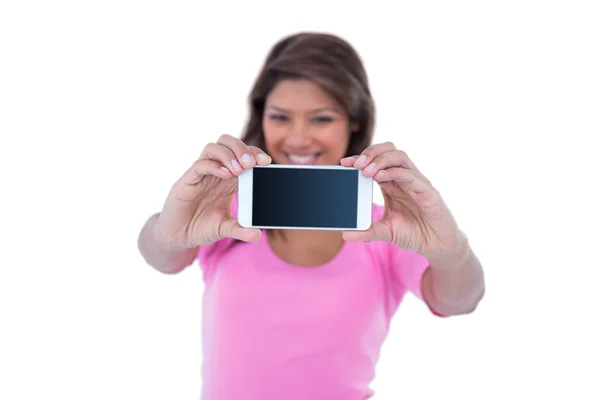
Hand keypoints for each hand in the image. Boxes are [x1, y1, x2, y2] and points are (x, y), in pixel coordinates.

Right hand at [154, 134, 270, 249]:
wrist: (178, 236)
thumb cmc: (201, 227)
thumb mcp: (225, 229)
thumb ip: (240, 230)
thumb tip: (257, 235)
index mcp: (228, 179)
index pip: (242, 155)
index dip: (254, 153)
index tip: (266, 162)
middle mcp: (215, 172)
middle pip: (227, 143)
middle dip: (242, 148)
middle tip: (252, 163)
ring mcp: (200, 175)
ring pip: (213, 148)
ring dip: (229, 154)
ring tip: (240, 169)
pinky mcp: (187, 181)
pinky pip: (200, 165)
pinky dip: (214, 166)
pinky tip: (226, 175)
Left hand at [340, 142, 463, 255]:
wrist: (438, 246)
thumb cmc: (414, 234)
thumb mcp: (386, 232)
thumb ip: (367, 232)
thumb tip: (345, 234)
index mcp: (393, 184)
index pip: (375, 162)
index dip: (360, 159)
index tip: (344, 163)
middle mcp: (404, 179)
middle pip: (388, 151)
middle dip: (370, 153)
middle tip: (355, 164)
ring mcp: (417, 183)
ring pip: (399, 157)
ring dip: (380, 159)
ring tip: (365, 170)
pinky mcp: (428, 191)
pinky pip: (410, 175)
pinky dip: (394, 172)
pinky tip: (380, 176)